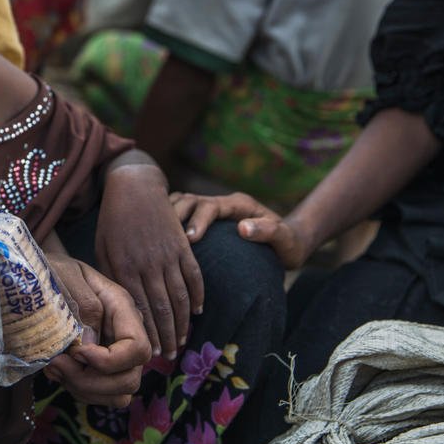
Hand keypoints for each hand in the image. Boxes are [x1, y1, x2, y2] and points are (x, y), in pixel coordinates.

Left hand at [43, 255, 150, 406]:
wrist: (43, 274)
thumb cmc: (54, 271)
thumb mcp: (65, 275)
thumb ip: (84, 304)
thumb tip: (91, 342)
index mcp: (122, 307)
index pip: (138, 347)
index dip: (109, 361)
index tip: (76, 352)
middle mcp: (125, 333)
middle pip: (131, 377)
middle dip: (91, 381)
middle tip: (57, 363)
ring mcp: (117, 352)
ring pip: (120, 393)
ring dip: (84, 389)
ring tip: (54, 368)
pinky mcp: (102, 366)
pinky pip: (104, 395)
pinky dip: (80, 391)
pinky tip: (57, 371)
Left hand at [95, 165, 202, 361]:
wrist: (135, 186)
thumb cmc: (112, 221)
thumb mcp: (102, 249)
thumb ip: (112, 277)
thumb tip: (118, 308)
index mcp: (124, 267)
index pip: (139, 309)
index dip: (146, 334)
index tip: (148, 353)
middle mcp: (147, 264)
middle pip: (161, 309)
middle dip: (166, 337)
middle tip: (169, 357)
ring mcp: (168, 254)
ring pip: (180, 297)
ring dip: (182, 324)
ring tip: (181, 342)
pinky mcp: (182, 245)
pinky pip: (194, 276)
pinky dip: (198, 296)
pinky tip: (197, 313)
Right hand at [169, 191, 310, 270]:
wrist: (289, 242)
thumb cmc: (288, 243)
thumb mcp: (285, 239)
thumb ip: (268, 231)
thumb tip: (243, 229)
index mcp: (238, 204)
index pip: (210, 206)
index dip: (198, 220)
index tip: (190, 240)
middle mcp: (221, 203)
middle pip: (189, 200)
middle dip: (174, 217)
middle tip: (163, 239)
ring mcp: (210, 210)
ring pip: (179, 204)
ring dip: (166, 217)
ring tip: (153, 237)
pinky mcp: (203, 219)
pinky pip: (179, 215)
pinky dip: (166, 224)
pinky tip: (157, 241)